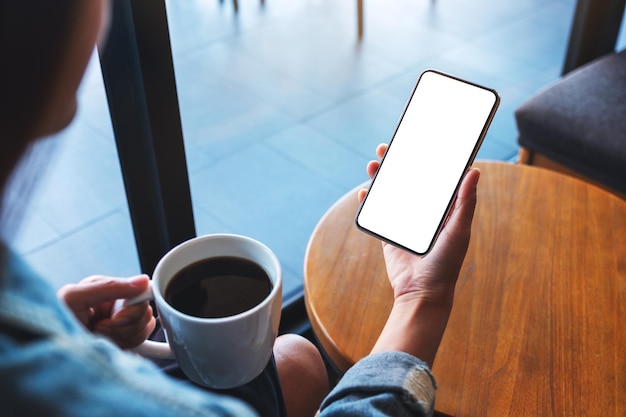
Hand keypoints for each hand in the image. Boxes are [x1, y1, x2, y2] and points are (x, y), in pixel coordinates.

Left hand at [58, 275, 155, 348]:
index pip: (139, 291)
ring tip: (99, 337)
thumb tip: (142, 281)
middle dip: (124, 325)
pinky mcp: (123, 341)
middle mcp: (115, 305)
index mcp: (105, 289)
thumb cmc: (51, 326)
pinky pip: (141, 341)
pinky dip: (126, 346)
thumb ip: (109, 286)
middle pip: (144, 311)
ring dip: (123, 337)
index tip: (114, 319)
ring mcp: (120, 324)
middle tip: (100, 329)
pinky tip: (108, 345)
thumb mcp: (74, 298)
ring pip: (144, 327)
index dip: (131, 308)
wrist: (46, 357)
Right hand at [359, 143, 478, 365]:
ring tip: (372, 164)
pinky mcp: (389, 235)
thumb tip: (475, 170)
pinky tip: (364, 192)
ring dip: (381, 178)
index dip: (426, 159)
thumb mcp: (458, 231)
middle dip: (397, 163)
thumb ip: (465, 202)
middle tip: (386, 147)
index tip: (418, 140)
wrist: (422, 294)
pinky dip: (369, 202)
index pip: (434, 177)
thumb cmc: (446, 264)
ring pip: (391, 193)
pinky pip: (377, 214)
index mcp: (443, 210)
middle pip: (409, 181)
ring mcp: (405, 223)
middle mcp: (424, 214)